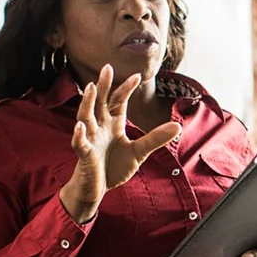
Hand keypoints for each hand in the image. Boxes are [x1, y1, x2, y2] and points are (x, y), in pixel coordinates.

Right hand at [59, 64, 181, 223]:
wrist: (97, 188)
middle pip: (100, 102)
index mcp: (112, 124)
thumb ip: (155, 138)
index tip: (137, 75)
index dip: (125, 89)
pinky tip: (80, 126)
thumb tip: (177, 126)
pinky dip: (79, 135)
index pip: (118, 101)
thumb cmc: (114, 166)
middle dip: (103, 86)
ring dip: (87, 103)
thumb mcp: (139, 152)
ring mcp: (90, 139)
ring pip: (85, 117)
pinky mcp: (84, 155)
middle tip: (107, 68)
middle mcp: (99, 127)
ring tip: (90, 88)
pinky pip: (80, 143)